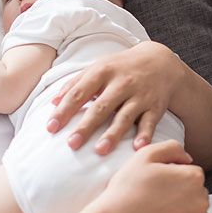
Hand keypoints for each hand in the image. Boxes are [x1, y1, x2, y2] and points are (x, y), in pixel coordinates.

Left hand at [47, 41, 183, 154]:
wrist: (160, 61)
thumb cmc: (121, 68)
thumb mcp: (98, 68)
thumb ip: (75, 83)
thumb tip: (52, 102)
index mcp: (102, 72)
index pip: (79, 93)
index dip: (64, 110)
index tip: (51, 128)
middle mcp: (121, 83)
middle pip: (100, 107)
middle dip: (86, 126)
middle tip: (72, 144)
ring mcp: (140, 95)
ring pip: (125, 116)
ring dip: (113, 134)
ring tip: (100, 151)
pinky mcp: (156, 106)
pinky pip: (150, 122)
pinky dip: (145, 134)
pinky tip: (139, 147)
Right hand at [90, 140, 209, 212]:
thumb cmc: (127, 189)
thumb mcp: (144, 156)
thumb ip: (171, 148)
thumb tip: (188, 158)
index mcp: (193, 177)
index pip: (191, 173)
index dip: (172, 177)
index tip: (156, 185)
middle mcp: (201, 201)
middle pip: (195, 194)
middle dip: (181, 194)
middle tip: (155, 200)